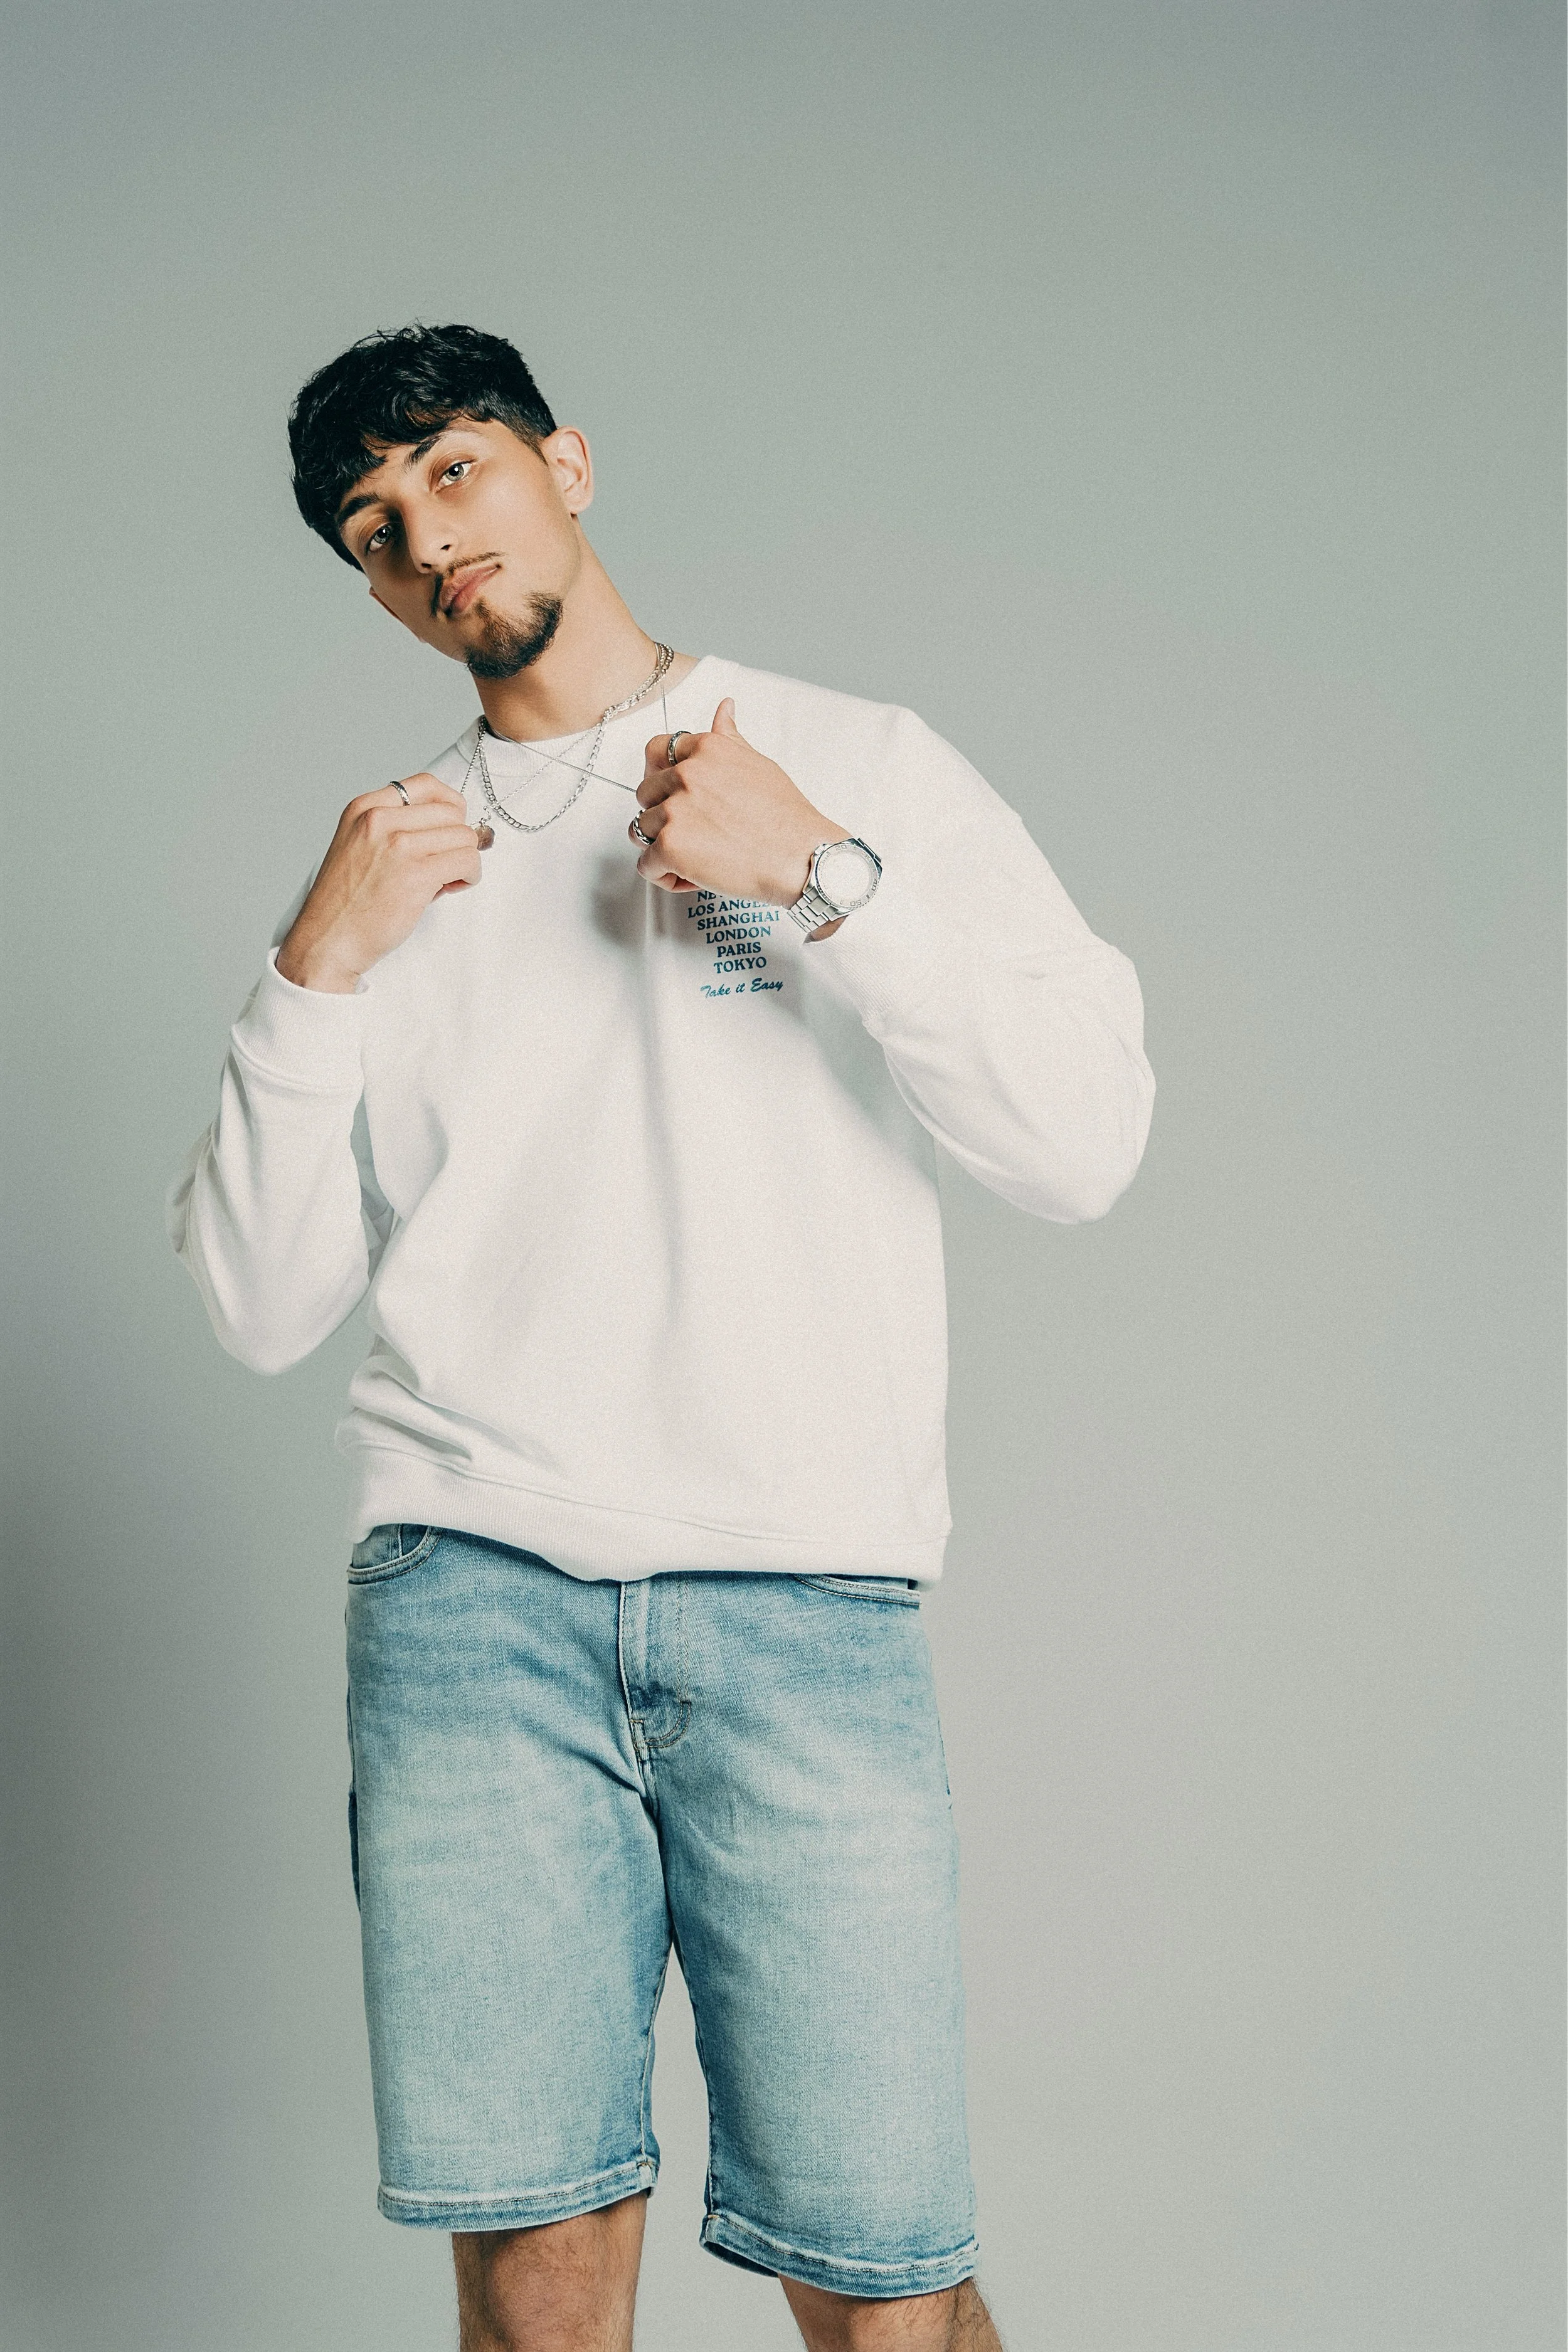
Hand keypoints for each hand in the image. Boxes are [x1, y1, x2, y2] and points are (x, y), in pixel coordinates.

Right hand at [276, 774, 489, 992]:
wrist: (327, 939)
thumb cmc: (347, 902)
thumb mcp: (360, 846)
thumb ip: (398, 830)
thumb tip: (454, 829)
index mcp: (365, 808)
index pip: (426, 785)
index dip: (449, 807)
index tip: (448, 830)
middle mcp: (379, 819)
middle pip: (451, 811)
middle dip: (458, 839)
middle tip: (446, 864)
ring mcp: (397, 845)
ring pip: (464, 836)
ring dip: (466, 860)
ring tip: (447, 880)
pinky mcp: (415, 874)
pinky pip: (466, 861)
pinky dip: (469, 876)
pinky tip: (452, 888)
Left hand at [630, 700, 848, 916]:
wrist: (802, 857)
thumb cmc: (787, 818)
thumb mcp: (758, 763)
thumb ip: (729, 738)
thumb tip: (724, 707)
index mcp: (706, 749)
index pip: (656, 751)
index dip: (661, 778)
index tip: (676, 796)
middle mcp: (686, 774)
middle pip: (645, 793)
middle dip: (663, 815)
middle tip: (696, 833)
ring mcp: (674, 810)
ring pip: (641, 830)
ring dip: (663, 847)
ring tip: (698, 858)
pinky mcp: (669, 846)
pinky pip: (646, 866)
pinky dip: (665, 877)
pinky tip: (694, 877)